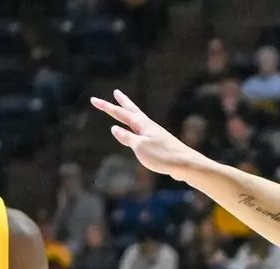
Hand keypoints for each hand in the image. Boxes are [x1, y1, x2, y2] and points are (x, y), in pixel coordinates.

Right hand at [90, 89, 207, 180]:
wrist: (187, 165)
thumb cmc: (163, 156)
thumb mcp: (139, 147)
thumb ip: (127, 137)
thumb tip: (115, 128)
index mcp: (142, 125)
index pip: (120, 113)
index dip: (106, 107)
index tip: (93, 99)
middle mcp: (149, 127)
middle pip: (133, 111)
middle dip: (122, 103)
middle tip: (116, 92)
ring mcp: (156, 135)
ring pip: (140, 122)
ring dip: (131, 115)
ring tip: (127, 110)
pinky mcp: (161, 145)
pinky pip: (144, 134)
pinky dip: (137, 130)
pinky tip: (139, 134)